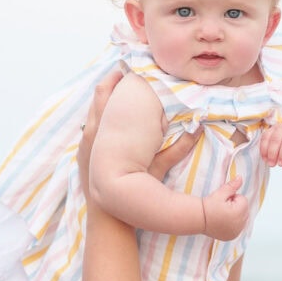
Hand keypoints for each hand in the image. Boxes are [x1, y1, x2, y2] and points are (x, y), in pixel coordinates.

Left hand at [80, 69, 197, 183]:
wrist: (107, 212)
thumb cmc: (131, 189)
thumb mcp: (156, 167)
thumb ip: (177, 149)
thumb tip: (197, 129)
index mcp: (105, 128)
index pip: (108, 92)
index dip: (121, 78)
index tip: (134, 68)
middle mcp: (92, 129)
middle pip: (100, 94)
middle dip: (114, 81)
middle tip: (129, 69)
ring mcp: (86, 138)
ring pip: (94, 108)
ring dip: (107, 97)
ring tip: (122, 86)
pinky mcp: (83, 149)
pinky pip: (90, 124)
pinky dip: (101, 114)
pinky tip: (112, 114)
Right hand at [201, 176, 248, 239]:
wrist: (198, 219)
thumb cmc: (208, 206)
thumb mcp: (220, 193)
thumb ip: (232, 186)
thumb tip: (240, 178)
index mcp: (239, 212)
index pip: (243, 200)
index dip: (233, 198)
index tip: (223, 202)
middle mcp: (239, 224)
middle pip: (244, 210)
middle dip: (236, 207)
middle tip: (222, 208)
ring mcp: (236, 232)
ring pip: (242, 219)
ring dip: (235, 215)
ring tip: (222, 215)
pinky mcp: (232, 236)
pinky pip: (238, 227)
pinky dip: (233, 225)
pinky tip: (223, 222)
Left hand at [259, 121, 281, 167]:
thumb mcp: (279, 150)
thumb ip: (271, 152)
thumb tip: (266, 160)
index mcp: (275, 129)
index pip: (266, 137)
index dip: (264, 149)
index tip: (265, 160)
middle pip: (276, 139)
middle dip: (272, 153)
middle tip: (272, 164)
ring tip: (281, 164)